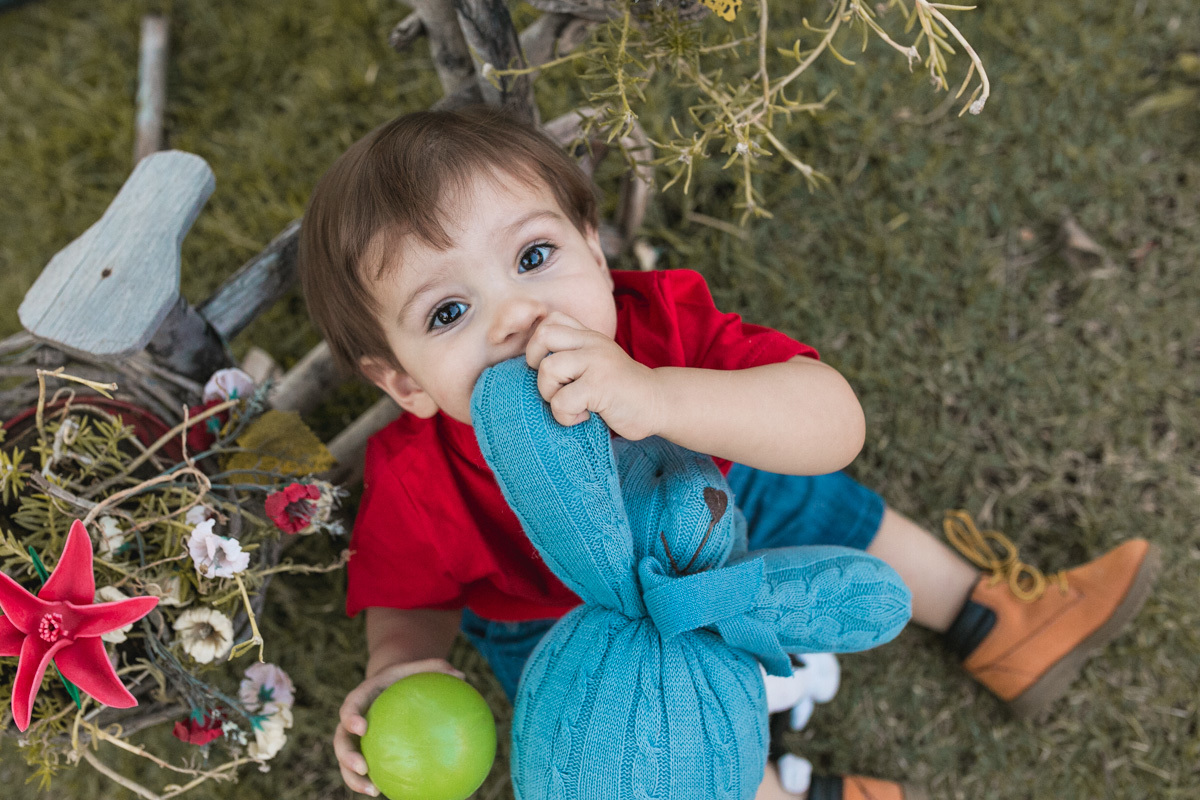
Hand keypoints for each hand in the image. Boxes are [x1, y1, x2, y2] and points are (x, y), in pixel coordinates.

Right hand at [334, 658, 464, 795]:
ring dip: (354, 779)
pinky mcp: (362, 751)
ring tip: (374, 791)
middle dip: (347, 756)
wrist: (387, 683)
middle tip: (363, 768)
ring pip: (346, 762)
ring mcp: (354, 738)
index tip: (361, 727)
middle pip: (341, 740)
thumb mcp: (416, 667)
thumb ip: (434, 667)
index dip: (350, 718)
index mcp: (361, 697)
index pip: (349, 707)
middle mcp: (352, 720)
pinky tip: (391, 793)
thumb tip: (462, 675)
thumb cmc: (403, 675)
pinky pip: (364, 769)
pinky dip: (372, 781)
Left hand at [525, 311, 660, 440]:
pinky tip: (584, 416)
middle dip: (536, 365)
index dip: (538, 344)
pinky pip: (561, 401)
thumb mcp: (597, 361)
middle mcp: (592, 342)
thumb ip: (574, 353)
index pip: (550, 320)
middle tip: (554, 384)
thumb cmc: (621, 389)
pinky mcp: (600, 386)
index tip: (549, 366)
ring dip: (550, 394)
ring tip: (571, 403)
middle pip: (542, 336)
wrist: (658, 403)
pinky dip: (565, 416)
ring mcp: (597, 362)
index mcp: (589, 336)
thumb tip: (532, 366)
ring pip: (547, 369)